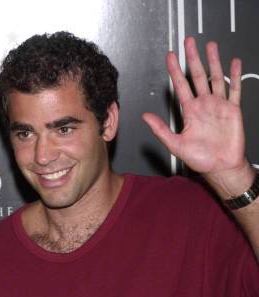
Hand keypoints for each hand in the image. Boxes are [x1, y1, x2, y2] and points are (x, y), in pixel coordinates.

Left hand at [143, 37, 250, 191]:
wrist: (221, 167)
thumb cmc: (200, 160)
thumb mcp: (175, 145)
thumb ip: (160, 130)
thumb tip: (145, 117)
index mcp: (190, 112)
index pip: (180, 85)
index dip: (175, 71)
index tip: (170, 57)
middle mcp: (204, 106)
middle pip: (197, 76)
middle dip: (192, 58)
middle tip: (188, 43)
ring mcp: (218, 106)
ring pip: (216, 78)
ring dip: (213, 62)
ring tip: (210, 46)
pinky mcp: (232, 110)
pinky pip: (235, 89)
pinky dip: (235, 76)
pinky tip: (234, 64)